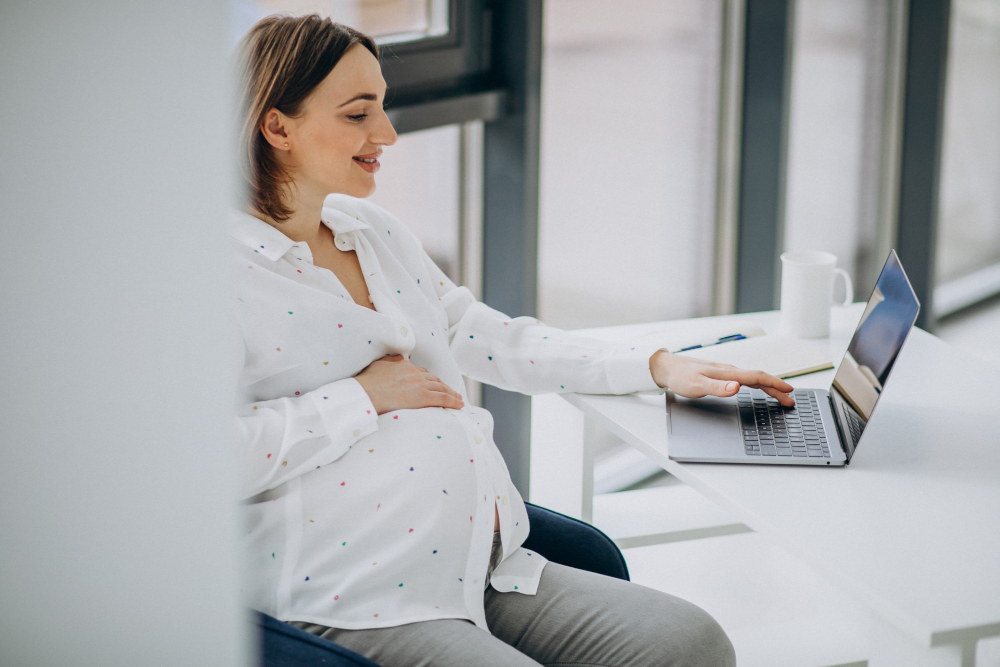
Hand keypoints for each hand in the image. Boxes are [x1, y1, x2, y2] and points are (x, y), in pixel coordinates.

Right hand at [355, 355, 464, 413]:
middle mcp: (414, 372)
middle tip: (451, 392)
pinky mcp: (422, 397)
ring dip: (452, 394)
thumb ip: (388, 362)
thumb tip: (394, 359)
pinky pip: (442, 398)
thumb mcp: (376, 366)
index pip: (422, 373)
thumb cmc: (365, 384)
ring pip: (441, 388)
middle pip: (434, 380)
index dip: (430, 380)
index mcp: (404, 365)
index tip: (435, 385)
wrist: (364, 394)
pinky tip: (459, 405)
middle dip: (444, 386)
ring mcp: (419, 384)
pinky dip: (453, 401)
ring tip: (458, 400)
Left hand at [649, 350, 794, 405]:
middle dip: (777, 388)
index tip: (789, 391)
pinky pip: (745, 379)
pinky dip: (757, 384)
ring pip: (753, 378)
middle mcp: (729, 371)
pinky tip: (757, 388)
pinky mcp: (721, 375)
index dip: (775, 384)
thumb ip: (717, 388)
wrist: (667, 367)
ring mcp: (726, 372)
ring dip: (768, 387)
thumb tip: (737, 387)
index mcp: (727, 373)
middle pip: (759, 378)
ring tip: (780, 396)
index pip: (757, 377)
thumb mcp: (697, 386)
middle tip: (791, 399)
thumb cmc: (680, 376)